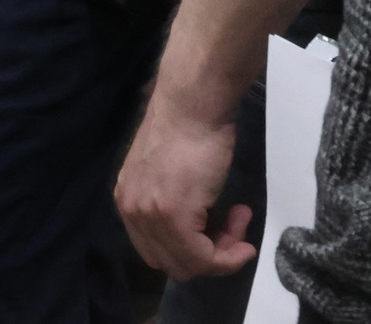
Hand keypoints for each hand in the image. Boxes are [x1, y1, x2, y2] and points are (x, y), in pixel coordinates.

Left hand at [116, 95, 252, 280]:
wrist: (192, 105)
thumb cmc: (190, 129)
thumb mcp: (170, 175)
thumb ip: (171, 204)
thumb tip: (198, 230)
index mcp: (128, 200)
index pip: (157, 250)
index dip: (192, 248)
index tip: (221, 225)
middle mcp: (131, 211)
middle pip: (171, 262)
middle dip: (207, 254)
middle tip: (233, 226)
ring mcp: (149, 215)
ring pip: (188, 264)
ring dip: (222, 251)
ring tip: (239, 217)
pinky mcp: (173, 216)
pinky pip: (203, 258)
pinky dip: (228, 254)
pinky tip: (242, 220)